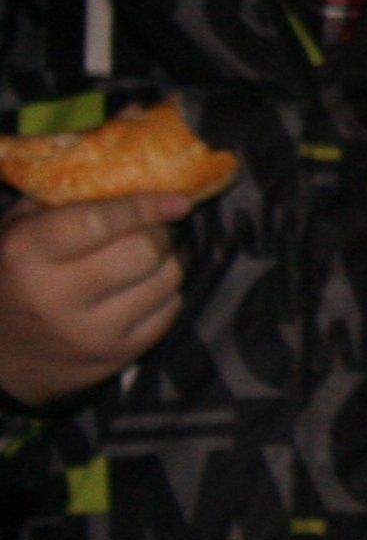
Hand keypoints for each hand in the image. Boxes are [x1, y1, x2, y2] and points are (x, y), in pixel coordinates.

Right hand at [0, 193, 188, 405]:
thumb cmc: (12, 279)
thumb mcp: (18, 233)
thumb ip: (65, 204)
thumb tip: (137, 183)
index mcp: (26, 255)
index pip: (101, 221)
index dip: (144, 206)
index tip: (177, 199)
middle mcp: (56, 296)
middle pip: (144, 249)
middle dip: (157, 232)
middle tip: (151, 230)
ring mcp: (89, 332)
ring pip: (166, 279)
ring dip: (166, 262)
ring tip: (145, 260)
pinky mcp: (116, 356)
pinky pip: (170, 311)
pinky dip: (165, 294)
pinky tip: (142, 290)